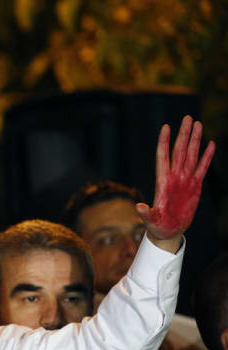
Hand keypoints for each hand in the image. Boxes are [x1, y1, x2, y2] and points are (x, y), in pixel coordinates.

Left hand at [136, 115, 214, 251]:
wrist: (168, 231)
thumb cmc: (157, 226)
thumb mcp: (151, 220)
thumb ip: (146, 213)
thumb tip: (139, 207)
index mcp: (162, 181)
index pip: (163, 157)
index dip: (164, 142)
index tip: (166, 127)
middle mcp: (174, 177)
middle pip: (179, 151)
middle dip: (183, 134)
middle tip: (188, 118)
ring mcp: (184, 180)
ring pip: (191, 155)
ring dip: (194, 140)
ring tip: (198, 124)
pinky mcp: (194, 186)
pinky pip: (201, 168)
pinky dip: (206, 156)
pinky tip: (210, 144)